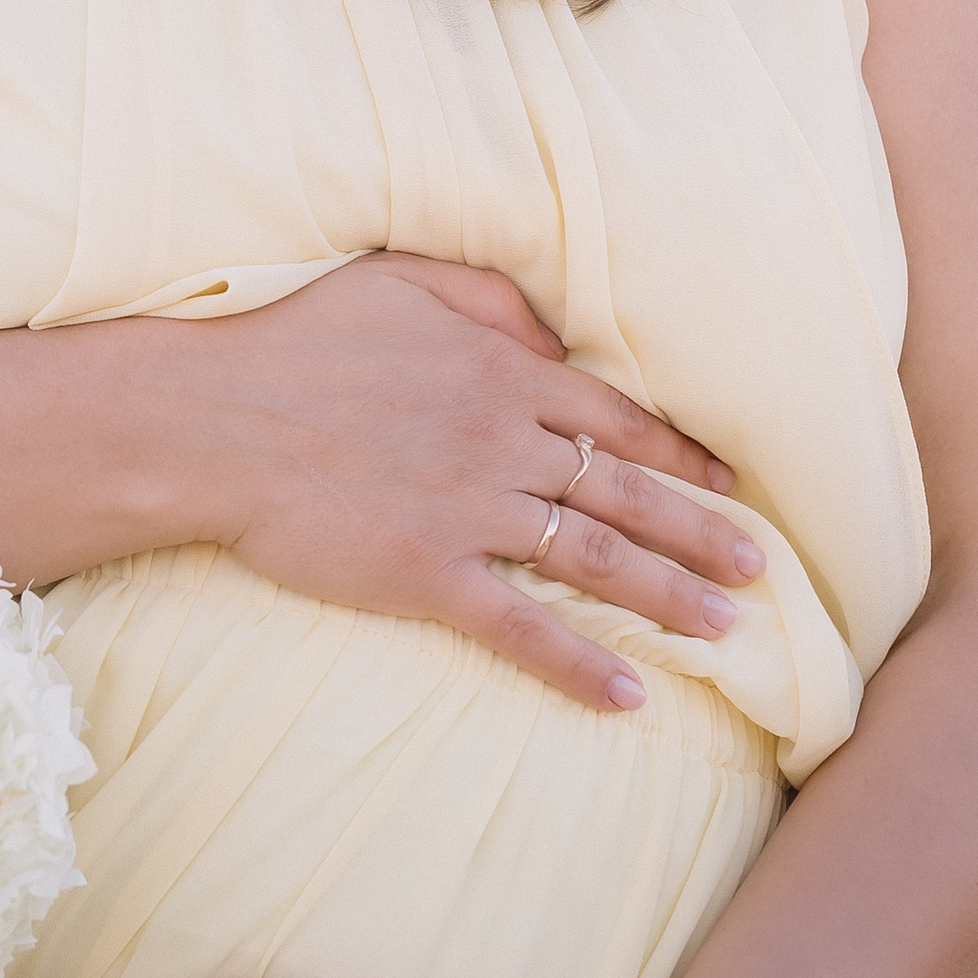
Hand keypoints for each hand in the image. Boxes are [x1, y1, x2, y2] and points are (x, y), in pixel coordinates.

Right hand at [182, 252, 764, 713]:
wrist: (215, 417)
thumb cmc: (294, 340)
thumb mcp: (397, 280)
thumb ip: (487, 299)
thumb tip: (553, 334)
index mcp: (501, 374)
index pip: (615, 419)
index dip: (681, 454)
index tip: (730, 483)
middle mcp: (503, 443)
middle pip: (626, 493)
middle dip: (701, 533)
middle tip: (761, 571)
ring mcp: (470, 512)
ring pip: (595, 559)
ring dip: (668, 598)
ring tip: (725, 631)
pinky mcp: (427, 575)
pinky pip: (522, 628)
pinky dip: (579, 665)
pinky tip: (627, 696)